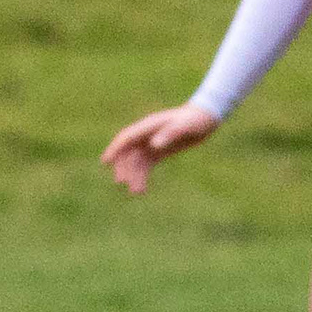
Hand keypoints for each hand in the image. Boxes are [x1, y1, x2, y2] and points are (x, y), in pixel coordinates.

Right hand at [101, 103, 219, 193]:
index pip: (126, 138)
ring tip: (136, 192)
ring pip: (136, 161)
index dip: (115, 149)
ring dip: (134, 176)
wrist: (205, 118)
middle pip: (128, 152)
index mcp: (148, 126)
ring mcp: (151, 143)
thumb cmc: (194, 120)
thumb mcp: (184, 126)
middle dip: (123, 166)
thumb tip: (154, 145)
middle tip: (121, 182)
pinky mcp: (159, 151)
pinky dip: (142, 176)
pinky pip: (146, 165)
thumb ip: (169, 134)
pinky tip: (142, 189)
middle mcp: (146, 135)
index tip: (106, 162)